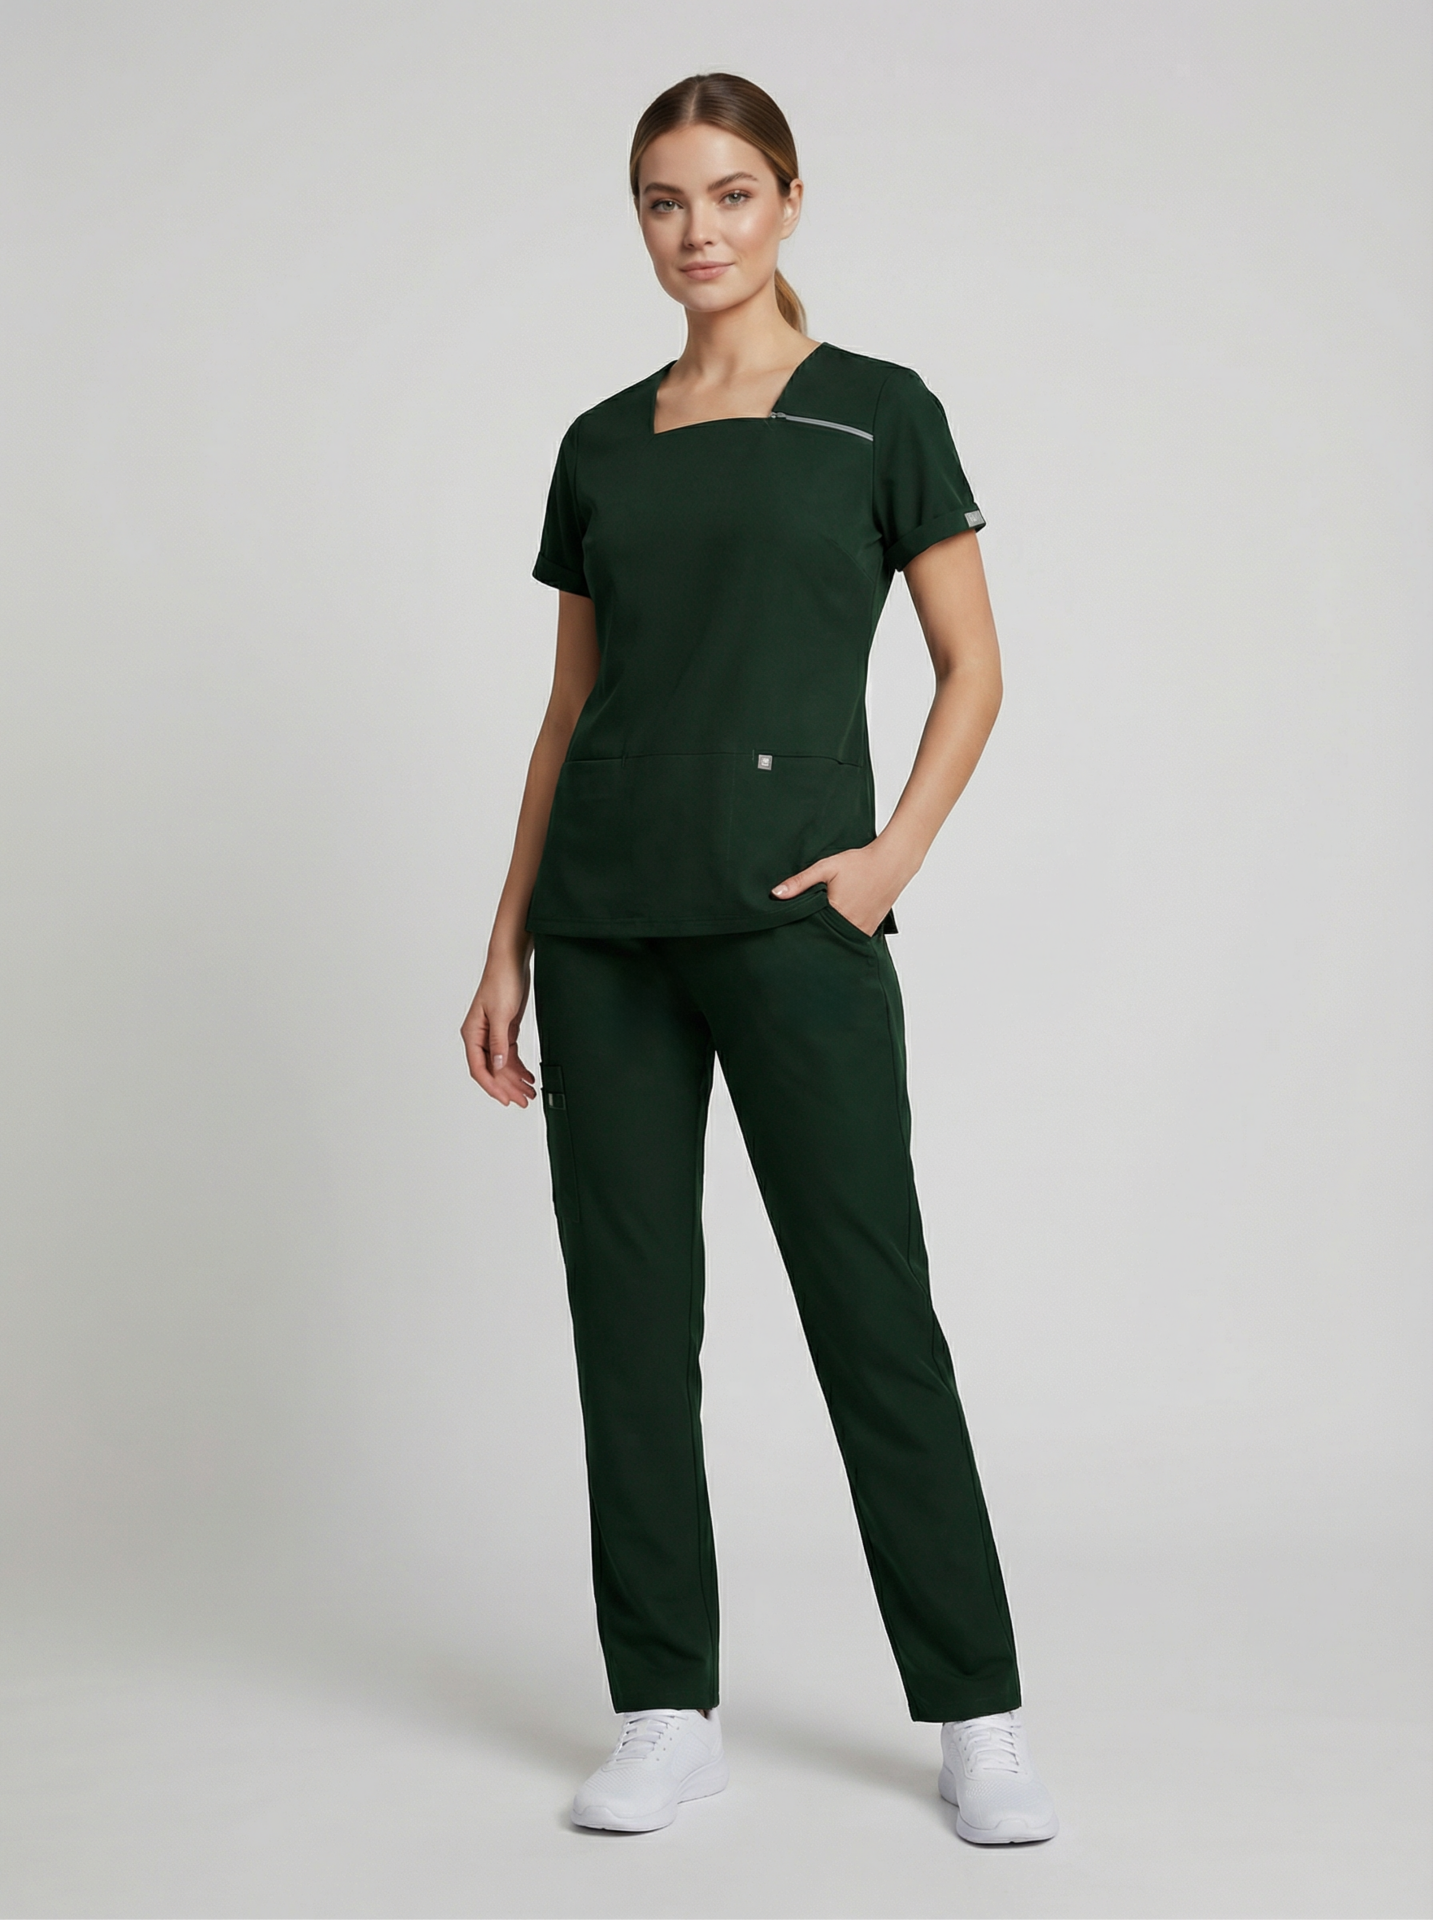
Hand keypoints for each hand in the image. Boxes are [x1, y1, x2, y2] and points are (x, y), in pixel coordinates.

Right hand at [461, 955, 537, 1106]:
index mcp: (472, 1033)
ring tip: (529, 1093)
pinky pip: (509, 1054)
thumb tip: (496, 1066)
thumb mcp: (501, 1015)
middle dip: (507, 1087)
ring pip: (501, 1064)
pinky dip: (518, 1067)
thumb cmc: (501, 981)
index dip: (492, 1087)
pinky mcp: (505, 1029)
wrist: (511, 961)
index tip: (505, 1099)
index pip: (479, 1068)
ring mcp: (492, 1034)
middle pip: (492, 1070)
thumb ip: (498, 1042)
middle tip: (523, 1101)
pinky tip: (528, 1076)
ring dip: (514, 1079)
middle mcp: (480, 1036)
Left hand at [770, 838, 907, 935]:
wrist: (891, 862)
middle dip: (814, 935)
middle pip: (825, 937)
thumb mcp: (825, 868)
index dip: (799, 931)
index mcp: (835, 913)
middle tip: (800, 936)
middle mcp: (850, 926)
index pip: (810, 930)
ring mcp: (862, 930)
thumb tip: (775, 894)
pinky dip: (844, 934)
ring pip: (839, 939)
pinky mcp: (871, 929)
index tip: (789, 933)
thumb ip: (800, 882)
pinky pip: (853, 937)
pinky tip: (837, 926)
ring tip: (819, 930)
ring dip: (829, 936)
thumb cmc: (859, 863)